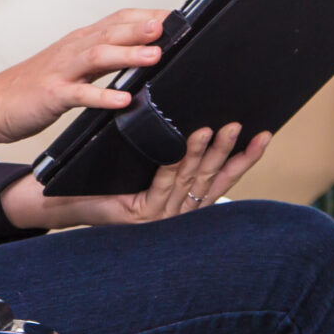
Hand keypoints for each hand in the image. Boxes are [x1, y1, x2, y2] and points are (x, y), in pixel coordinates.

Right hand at [0, 8, 170, 162]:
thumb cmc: (31, 88)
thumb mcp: (72, 68)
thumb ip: (102, 60)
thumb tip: (139, 55)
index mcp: (79, 42)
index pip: (119, 20)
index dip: (149, 17)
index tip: (180, 18)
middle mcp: (72, 50)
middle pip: (112, 31)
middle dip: (144, 27)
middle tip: (175, 25)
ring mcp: (61, 71)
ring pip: (98, 56)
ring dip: (128, 53)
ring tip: (155, 54)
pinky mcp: (51, 95)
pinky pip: (80, 95)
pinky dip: (102, 97)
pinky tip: (122, 101)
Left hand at [0, 124, 272, 232]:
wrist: (70, 200)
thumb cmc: (109, 181)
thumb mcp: (148, 164)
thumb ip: (176, 153)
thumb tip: (204, 117)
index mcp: (184, 200)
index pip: (222, 177)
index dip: (245, 157)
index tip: (264, 134)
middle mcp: (178, 212)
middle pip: (211, 177)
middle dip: (229, 151)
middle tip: (242, 125)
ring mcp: (162, 216)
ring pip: (190, 179)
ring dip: (205, 153)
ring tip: (217, 128)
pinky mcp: (143, 215)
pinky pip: (162, 184)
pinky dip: (175, 163)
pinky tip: (183, 145)